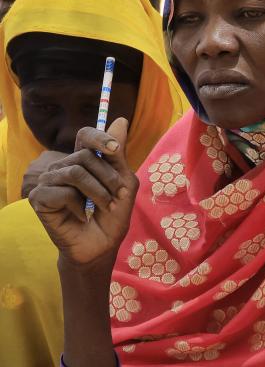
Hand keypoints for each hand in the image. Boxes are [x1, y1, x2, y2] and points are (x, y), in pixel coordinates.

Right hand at [29, 118, 135, 269]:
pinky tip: (82, 216)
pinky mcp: (39, 198)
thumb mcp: (124, 184)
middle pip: (85, 155)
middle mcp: (63, 166)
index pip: (85, 135)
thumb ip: (119, 155)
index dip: (99, 137)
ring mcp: (48, 181)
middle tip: (114, 198)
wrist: (101, 246)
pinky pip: (62, 191)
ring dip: (97, 193)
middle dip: (108, 178)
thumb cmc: (112, 216)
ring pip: (75, 172)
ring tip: (102, 207)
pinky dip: (79, 206)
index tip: (114, 150)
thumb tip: (122, 120)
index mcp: (82, 160)